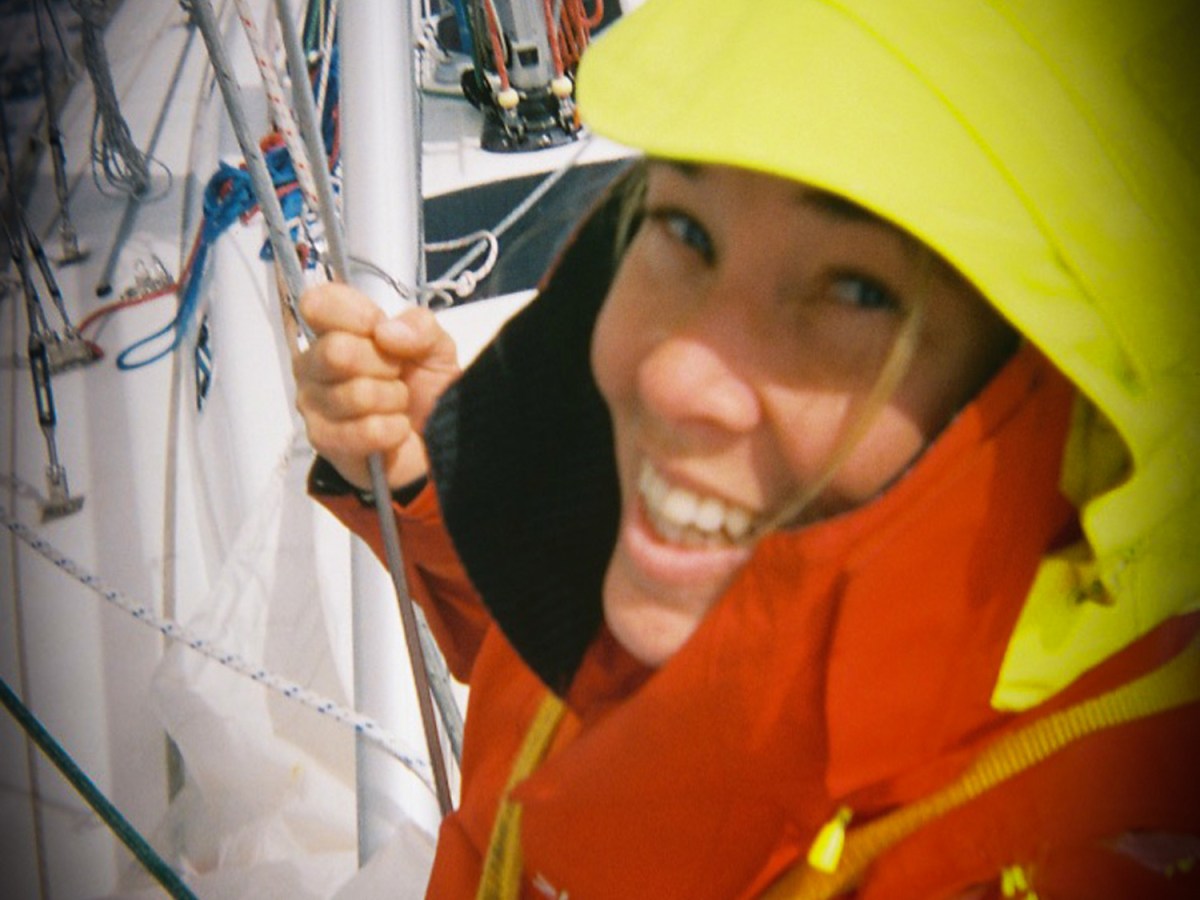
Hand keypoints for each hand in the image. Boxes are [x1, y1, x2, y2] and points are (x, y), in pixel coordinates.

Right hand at [293, 282, 459, 490]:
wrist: (433, 439)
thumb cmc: (424, 386)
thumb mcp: (436, 347)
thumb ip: (420, 327)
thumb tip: (386, 332)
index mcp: (333, 330)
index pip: (318, 304)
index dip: (358, 316)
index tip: (383, 332)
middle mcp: (312, 363)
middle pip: (337, 352)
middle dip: (384, 365)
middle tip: (396, 375)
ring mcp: (312, 403)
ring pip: (356, 394)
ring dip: (393, 400)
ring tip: (397, 404)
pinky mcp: (323, 440)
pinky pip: (366, 430)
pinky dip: (394, 429)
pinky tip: (395, 429)